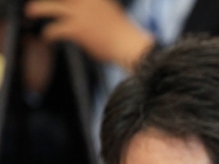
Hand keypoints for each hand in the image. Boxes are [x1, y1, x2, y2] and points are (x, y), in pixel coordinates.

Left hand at [24, 0, 154, 71]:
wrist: (129, 45)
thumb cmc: (122, 32)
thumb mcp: (110, 8)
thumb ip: (96, 5)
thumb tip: (84, 7)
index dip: (62, 1)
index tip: (58, 2)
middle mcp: (85, 1)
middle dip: (43, 2)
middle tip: (35, 3)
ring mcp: (79, 13)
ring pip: (49, 7)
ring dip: (37, 9)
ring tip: (31, 13)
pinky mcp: (76, 29)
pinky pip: (55, 29)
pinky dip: (48, 34)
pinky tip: (47, 37)